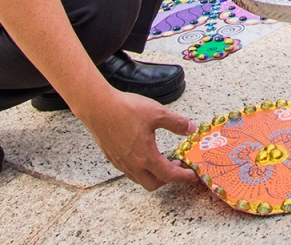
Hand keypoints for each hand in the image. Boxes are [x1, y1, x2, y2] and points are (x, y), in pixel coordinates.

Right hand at [80, 89, 196, 190]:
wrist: (98, 107)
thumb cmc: (126, 109)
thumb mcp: (157, 113)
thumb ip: (176, 123)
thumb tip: (190, 129)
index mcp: (145, 156)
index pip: (168, 174)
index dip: (182, 176)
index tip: (191, 175)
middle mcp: (132, 164)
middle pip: (153, 184)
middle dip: (167, 179)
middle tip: (176, 166)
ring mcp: (120, 163)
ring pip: (139, 179)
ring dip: (153, 174)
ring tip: (161, 159)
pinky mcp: (112, 157)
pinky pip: (129, 171)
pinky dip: (141, 169)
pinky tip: (143, 154)